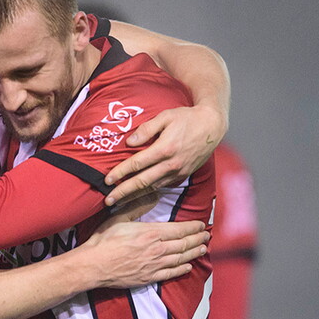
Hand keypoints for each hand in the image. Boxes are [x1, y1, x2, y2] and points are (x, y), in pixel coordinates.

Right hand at [80, 219, 208, 288]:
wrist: (94, 265)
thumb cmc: (103, 241)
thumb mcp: (119, 219)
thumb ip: (137, 208)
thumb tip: (151, 197)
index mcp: (150, 233)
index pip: (179, 230)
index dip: (192, 227)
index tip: (200, 225)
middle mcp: (157, 250)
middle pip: (184, 244)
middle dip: (197, 239)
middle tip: (206, 236)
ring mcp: (154, 265)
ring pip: (181, 258)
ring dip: (194, 253)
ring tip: (202, 248)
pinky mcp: (149, 277)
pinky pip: (171, 274)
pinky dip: (182, 270)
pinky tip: (188, 267)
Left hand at [103, 104, 224, 205]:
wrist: (212, 125)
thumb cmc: (187, 118)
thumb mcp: (165, 117)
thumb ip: (146, 129)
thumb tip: (129, 142)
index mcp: (164, 149)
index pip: (136, 164)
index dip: (120, 173)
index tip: (106, 180)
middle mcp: (171, 164)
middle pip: (142, 181)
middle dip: (123, 192)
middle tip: (108, 200)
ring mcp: (178, 172)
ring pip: (152, 187)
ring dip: (135, 195)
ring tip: (120, 201)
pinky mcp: (183, 175)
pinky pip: (163, 186)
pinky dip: (150, 192)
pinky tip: (139, 194)